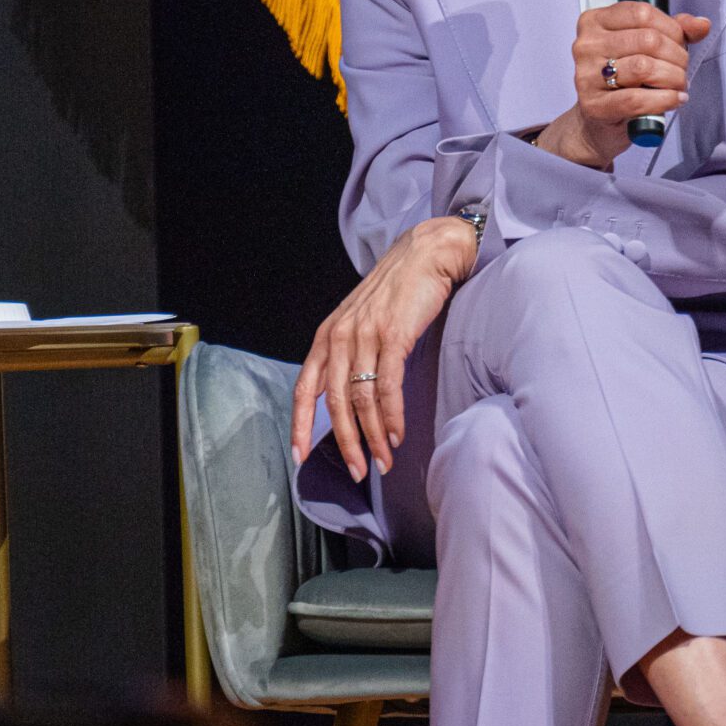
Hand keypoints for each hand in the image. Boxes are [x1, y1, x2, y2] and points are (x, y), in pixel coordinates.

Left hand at [292, 214, 477, 479]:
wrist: (425, 254)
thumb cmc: (395, 291)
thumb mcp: (359, 320)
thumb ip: (348, 354)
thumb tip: (347, 397)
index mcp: (327, 336)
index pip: (304, 389)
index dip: (300, 426)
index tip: (300, 457)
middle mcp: (340, 337)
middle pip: (334, 403)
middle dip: (345, 443)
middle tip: (357, 472)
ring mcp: (366, 336)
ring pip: (362, 400)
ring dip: (374, 437)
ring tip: (385, 461)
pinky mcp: (394, 336)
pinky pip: (388, 387)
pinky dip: (392, 416)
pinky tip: (398, 434)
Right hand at [536, 0, 710, 169]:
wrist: (599, 121)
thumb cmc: (622, 81)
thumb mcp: (646, 48)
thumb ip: (674, 31)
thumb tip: (701, 25)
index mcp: (596, 22)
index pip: (642, 13)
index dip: (671, 29)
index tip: (680, 44)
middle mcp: (586, 45)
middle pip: (647, 39)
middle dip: (676, 57)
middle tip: (681, 70)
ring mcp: (586, 74)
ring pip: (644, 67)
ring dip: (673, 79)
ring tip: (678, 86)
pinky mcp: (593, 104)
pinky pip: (637, 99)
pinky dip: (663, 100)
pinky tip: (674, 100)